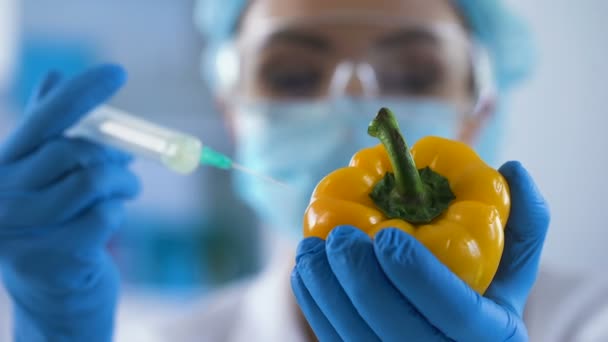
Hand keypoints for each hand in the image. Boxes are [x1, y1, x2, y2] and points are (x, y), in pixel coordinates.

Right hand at [0, 64, 139, 340]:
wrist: (55, 293)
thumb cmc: (56, 224)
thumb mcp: (48, 176)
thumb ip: (51, 131)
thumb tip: (52, 75)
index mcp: (6, 165)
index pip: (46, 120)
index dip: (82, 93)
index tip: (118, 72)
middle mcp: (4, 193)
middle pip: (75, 151)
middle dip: (114, 155)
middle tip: (129, 166)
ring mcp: (23, 228)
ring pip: (94, 181)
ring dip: (123, 184)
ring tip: (127, 192)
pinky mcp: (52, 256)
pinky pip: (105, 216)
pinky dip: (117, 215)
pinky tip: (108, 225)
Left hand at [291, 161, 548, 340]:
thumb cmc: (483, 306)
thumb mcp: (512, 273)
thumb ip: (521, 224)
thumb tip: (513, 166)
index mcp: (490, 336)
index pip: (454, 310)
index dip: (417, 272)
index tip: (387, 233)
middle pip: (393, 327)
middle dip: (359, 278)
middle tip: (338, 236)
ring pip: (354, 338)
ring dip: (326, 291)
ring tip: (310, 248)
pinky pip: (335, 341)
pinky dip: (316, 307)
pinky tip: (306, 271)